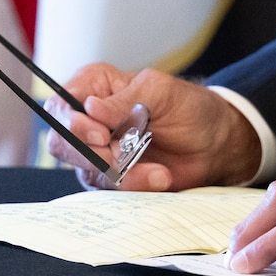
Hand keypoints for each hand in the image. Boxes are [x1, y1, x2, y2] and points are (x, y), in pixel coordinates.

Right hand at [43, 63, 260, 191]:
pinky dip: (134, 185)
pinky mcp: (111, 177)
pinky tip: (160, 177)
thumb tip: (89, 108)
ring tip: (159, 171)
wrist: (214, 144)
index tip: (99, 134)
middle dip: (92, 154)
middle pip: (62, 143)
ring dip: (122, 174)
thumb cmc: (188, 107)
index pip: (61, 105)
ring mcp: (97, 151)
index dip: (70, 122)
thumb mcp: (160, 91)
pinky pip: (108, 189)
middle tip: (123, 157)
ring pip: (86, 170)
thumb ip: (124, 99)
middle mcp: (88, 119)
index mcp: (94, 86)